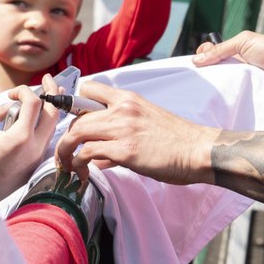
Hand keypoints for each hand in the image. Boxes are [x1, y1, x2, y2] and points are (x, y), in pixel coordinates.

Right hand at [0, 75, 61, 201]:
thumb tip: (9, 106)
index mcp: (20, 138)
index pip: (34, 103)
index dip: (24, 91)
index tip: (11, 95)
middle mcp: (35, 147)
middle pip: (54, 113)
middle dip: (52, 92)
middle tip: (48, 79)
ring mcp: (38, 157)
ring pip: (54, 125)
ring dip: (52, 107)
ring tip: (51, 91)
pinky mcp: (37, 163)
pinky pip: (48, 137)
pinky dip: (47, 122)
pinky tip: (43, 113)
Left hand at [54, 81, 218, 186]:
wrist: (198, 150)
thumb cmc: (177, 140)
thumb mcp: (147, 121)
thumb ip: (121, 131)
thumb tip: (99, 156)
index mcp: (128, 98)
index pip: (89, 89)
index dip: (75, 106)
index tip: (74, 124)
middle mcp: (122, 109)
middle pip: (76, 116)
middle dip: (66, 137)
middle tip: (65, 154)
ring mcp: (122, 129)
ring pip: (76, 133)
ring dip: (66, 152)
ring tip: (68, 167)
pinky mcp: (124, 151)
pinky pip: (88, 154)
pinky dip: (79, 165)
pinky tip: (83, 174)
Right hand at [192, 31, 263, 101]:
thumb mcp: (245, 42)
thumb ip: (221, 49)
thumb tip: (196, 59)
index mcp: (235, 53)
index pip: (212, 55)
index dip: (203, 56)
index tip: (196, 61)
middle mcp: (236, 69)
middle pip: (213, 72)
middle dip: (205, 74)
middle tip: (198, 78)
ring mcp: (241, 85)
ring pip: (220, 87)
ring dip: (215, 87)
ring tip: (206, 90)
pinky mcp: (246, 99)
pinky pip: (231, 101)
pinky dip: (225, 100)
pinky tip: (217, 100)